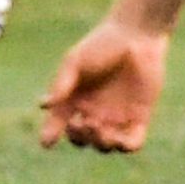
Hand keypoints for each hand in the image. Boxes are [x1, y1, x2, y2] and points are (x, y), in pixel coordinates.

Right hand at [39, 15, 170, 153]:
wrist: (135, 36)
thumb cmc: (101, 45)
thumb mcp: (75, 61)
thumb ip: (61, 83)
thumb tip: (46, 106)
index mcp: (74, 99)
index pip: (58, 124)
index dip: (50, 135)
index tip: (48, 141)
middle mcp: (93, 112)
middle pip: (81, 140)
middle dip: (78, 137)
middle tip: (81, 121)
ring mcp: (116, 118)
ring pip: (104, 146)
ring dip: (99, 143)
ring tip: (98, 126)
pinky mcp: (138, 118)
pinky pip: (132, 144)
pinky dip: (125, 147)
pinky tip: (119, 138)